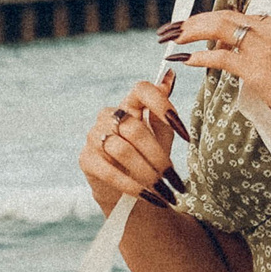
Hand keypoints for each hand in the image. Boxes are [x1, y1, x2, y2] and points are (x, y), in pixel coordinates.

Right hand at [77, 74, 193, 212]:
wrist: (127, 191)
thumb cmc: (148, 158)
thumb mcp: (161, 137)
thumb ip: (166, 114)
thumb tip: (170, 75)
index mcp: (129, 103)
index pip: (142, 89)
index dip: (163, 105)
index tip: (184, 133)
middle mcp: (109, 115)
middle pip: (135, 128)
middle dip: (158, 157)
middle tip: (174, 179)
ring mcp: (94, 135)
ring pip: (123, 150)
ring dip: (147, 173)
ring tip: (164, 192)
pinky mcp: (86, 159)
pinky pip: (109, 171)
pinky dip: (131, 185)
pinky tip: (147, 196)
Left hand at [164, 10, 270, 147]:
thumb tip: (245, 56)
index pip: (244, 17)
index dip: (216, 21)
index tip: (199, 27)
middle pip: (225, 16)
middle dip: (196, 20)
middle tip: (175, 27)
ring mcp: (265, 46)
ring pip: (218, 29)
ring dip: (190, 31)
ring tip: (172, 37)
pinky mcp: (257, 68)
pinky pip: (220, 56)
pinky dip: (199, 56)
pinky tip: (186, 59)